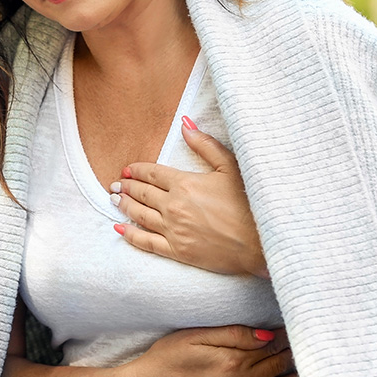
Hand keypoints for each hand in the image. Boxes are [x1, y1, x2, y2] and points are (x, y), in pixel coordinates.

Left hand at [111, 118, 268, 276]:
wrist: (262, 242)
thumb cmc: (249, 203)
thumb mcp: (230, 167)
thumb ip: (205, 145)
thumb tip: (184, 124)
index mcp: (185, 183)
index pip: (152, 173)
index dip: (137, 170)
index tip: (127, 170)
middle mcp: (174, 206)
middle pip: (142, 193)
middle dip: (126, 187)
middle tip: (115, 184)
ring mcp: (173, 230)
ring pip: (139, 215)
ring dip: (124, 206)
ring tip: (114, 200)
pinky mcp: (177, 251)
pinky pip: (146, 242)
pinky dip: (130, 235)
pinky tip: (120, 228)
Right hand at [116, 325, 302, 376]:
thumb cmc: (166, 359)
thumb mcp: (195, 337)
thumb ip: (232, 334)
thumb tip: (266, 335)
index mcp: (232, 359)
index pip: (269, 345)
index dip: (285, 336)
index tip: (298, 327)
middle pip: (276, 366)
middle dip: (294, 354)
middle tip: (310, 345)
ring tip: (311, 368)